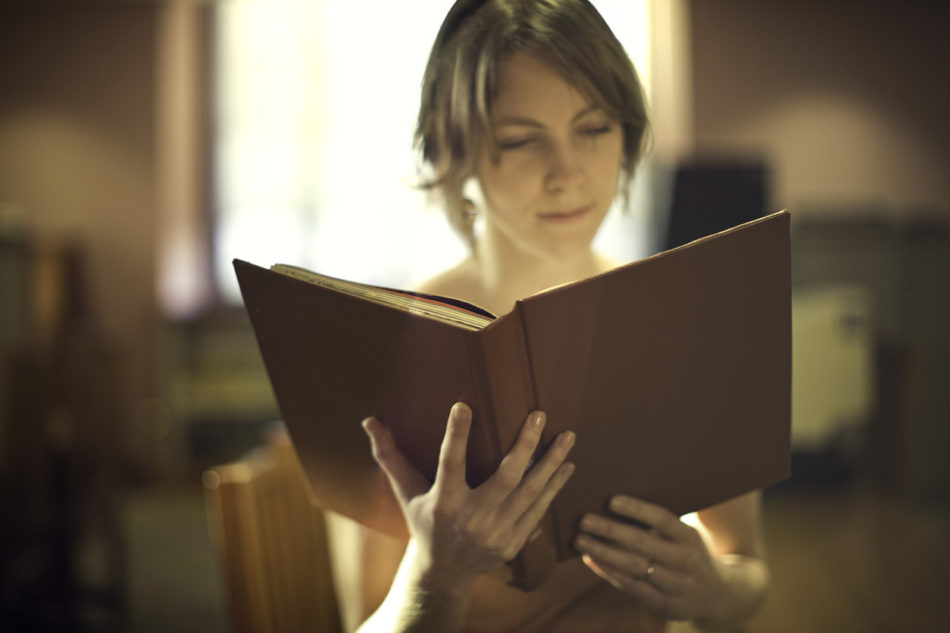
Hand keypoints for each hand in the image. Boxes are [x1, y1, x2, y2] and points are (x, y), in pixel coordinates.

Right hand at [362, 403, 575, 589]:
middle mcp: (472, 518)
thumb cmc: (424, 522)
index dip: (455, 434)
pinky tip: (567, 464)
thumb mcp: (407, 492)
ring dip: (552, 462)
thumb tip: (368, 421)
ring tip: (568, 436)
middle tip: (539, 414)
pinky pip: (539, 509)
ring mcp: (497, 532)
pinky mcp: (514, 542)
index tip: (463, 405)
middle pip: (506, 476)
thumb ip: (390, 456)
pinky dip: (555, 486)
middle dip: (525, 444)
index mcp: (443, 502)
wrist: (444, 572)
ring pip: (531, 492)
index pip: (449, 462)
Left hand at [574, 495, 729, 621]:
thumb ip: (661, 525)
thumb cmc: (691, 554)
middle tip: (584, 519)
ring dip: (602, 553)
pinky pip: (631, 586)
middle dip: (609, 530)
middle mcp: (684, 561)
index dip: (637, 509)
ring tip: (580, 540)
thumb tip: (617, 504)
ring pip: (633, 567)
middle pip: (642, 544)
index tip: (611, 500)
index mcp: (690, 538)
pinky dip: (608, 572)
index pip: (663, 520)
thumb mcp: (687, 536)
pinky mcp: (664, 604)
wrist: (718, 595)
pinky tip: (591, 560)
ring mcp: (674, 585)